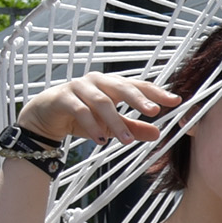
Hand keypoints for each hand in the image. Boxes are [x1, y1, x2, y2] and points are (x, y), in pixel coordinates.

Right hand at [18, 70, 178, 143]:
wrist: (45, 117)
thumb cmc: (81, 117)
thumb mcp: (110, 126)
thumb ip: (133, 128)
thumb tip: (158, 134)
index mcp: (112, 85)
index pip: (138, 85)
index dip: (157, 92)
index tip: (176, 101)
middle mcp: (97, 81)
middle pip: (121, 87)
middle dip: (138, 99)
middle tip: (153, 113)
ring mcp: (78, 87)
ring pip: (101, 101)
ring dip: (115, 122)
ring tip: (126, 140)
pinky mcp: (62, 97)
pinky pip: (80, 110)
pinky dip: (92, 125)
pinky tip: (101, 140)